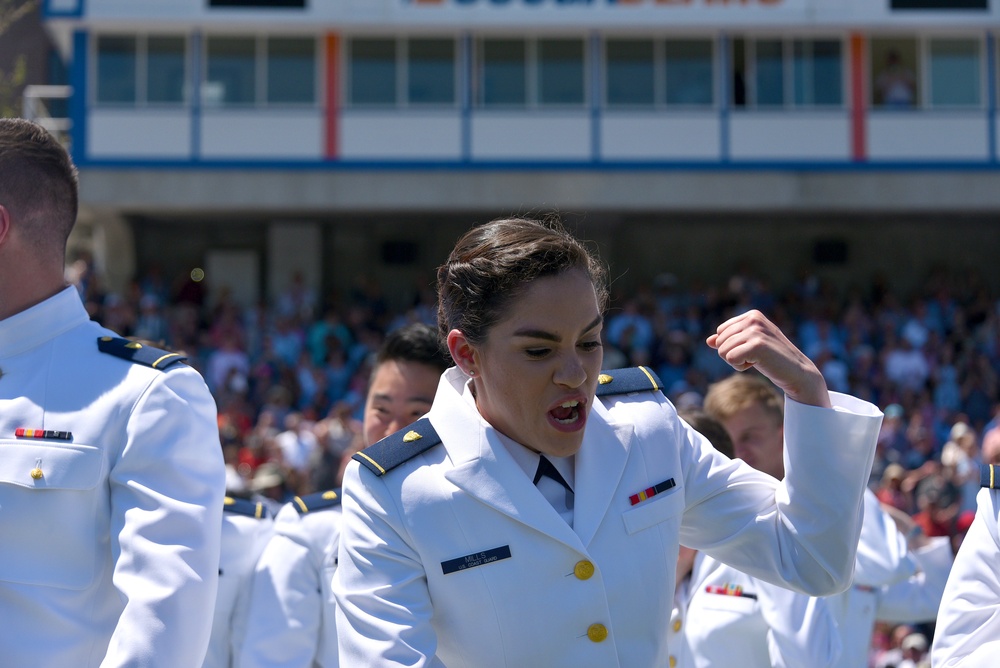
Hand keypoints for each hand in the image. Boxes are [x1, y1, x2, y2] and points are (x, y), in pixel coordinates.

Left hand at [706, 310, 830, 408]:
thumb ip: (730, 341)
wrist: (797, 372)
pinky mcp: (757, 345)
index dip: (732, 346)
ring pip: (723, 351)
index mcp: (752, 315)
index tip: (752, 349)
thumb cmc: (773, 359)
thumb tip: (709, 341)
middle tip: (755, 357)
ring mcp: (756, 330)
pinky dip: (740, 367)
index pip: (721, 331)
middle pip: (720, 341)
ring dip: (737, 362)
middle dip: (733, 354)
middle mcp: (753, 319)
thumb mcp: (749, 345)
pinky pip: (730, 359)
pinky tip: (757, 364)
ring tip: (757, 360)